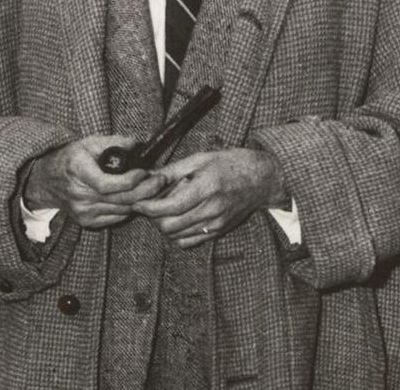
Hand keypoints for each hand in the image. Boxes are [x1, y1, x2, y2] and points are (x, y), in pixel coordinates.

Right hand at [24, 135, 167, 229]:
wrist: (48, 180)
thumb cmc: (73, 158)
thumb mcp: (90, 142)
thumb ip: (115, 142)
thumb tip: (139, 145)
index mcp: (77, 171)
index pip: (107, 184)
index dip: (130, 181)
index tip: (145, 172)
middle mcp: (79, 195)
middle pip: (119, 199)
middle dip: (145, 190)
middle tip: (161, 180)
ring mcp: (82, 211)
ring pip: (121, 210)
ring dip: (141, 200)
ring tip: (155, 187)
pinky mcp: (87, 221)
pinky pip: (117, 217)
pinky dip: (130, 208)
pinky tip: (139, 197)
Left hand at [132, 148, 284, 248]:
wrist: (262, 178)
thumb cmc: (231, 163)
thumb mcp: (201, 158)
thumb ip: (173, 171)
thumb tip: (147, 177)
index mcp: (206, 187)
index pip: (169, 207)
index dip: (148, 207)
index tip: (138, 202)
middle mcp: (211, 209)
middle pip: (169, 225)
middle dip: (153, 217)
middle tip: (149, 205)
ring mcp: (216, 223)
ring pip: (177, 235)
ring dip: (164, 226)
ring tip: (163, 211)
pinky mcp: (219, 231)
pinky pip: (190, 241)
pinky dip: (177, 234)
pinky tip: (178, 220)